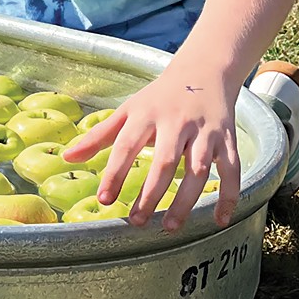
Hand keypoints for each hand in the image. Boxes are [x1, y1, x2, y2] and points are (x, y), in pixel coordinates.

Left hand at [62, 61, 241, 231]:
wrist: (203, 72)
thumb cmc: (158, 98)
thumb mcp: (127, 111)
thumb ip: (98, 136)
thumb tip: (67, 157)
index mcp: (146, 115)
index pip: (126, 145)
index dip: (115, 173)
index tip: (105, 199)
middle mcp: (176, 123)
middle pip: (165, 161)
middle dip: (150, 193)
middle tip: (137, 221)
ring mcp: (204, 132)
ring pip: (198, 170)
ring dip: (186, 200)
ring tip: (169, 226)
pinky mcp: (227, 140)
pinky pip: (232, 171)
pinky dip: (229, 196)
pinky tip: (219, 220)